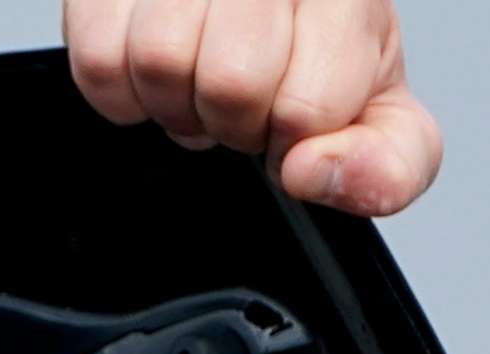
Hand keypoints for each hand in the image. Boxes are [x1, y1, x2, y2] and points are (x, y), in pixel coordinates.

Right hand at [63, 0, 443, 215]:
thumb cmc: (311, 44)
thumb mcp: (373, 105)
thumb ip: (390, 164)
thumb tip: (316, 174)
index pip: (308, 104)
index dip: (289, 135)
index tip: (286, 114)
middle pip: (230, 83)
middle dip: (228, 121)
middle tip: (236, 101)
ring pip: (159, 63)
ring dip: (172, 103)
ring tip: (195, 81)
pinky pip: (99, 64)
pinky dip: (120, 91)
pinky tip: (151, 71)